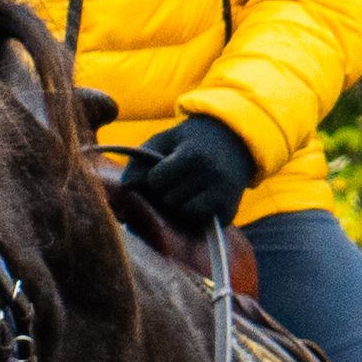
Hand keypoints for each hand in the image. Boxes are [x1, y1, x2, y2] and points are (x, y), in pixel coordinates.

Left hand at [113, 113, 258, 239]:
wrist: (235, 142)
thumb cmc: (190, 142)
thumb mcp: (164, 140)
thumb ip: (140, 160)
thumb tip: (126, 187)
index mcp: (193, 154)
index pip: (157, 180)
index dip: (156, 177)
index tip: (164, 170)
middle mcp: (212, 175)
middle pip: (169, 199)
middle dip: (167, 191)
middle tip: (178, 180)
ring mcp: (223, 194)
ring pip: (184, 213)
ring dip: (180, 204)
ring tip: (188, 190)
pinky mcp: (230, 210)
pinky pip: (200, 221)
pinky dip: (195, 214)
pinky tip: (199, 199)